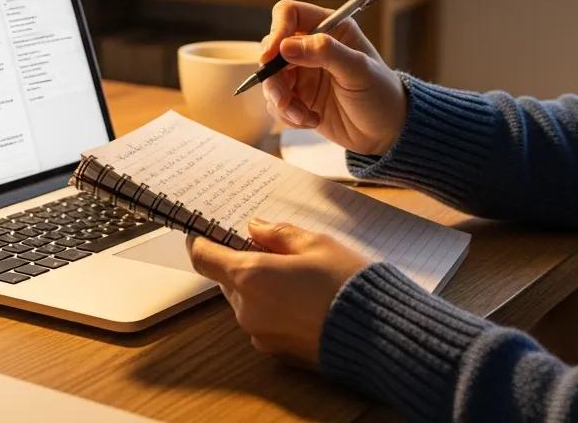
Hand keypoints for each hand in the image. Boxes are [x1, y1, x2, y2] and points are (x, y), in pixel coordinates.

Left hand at [186, 219, 369, 365]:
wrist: (375, 334)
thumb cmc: (345, 282)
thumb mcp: (315, 243)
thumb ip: (278, 233)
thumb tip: (255, 227)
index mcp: (250, 276)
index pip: (204, 256)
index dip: (202, 240)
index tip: (208, 230)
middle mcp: (246, 309)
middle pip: (227, 278)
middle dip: (243, 260)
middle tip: (272, 247)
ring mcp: (259, 334)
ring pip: (245, 300)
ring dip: (259, 284)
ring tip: (296, 273)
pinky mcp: (275, 351)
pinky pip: (262, 320)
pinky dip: (272, 306)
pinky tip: (302, 298)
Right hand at [259, 0, 407, 155]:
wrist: (387, 131)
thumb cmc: (381, 94)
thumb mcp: (359, 70)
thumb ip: (325, 53)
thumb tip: (286, 46)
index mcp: (330, 28)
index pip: (289, 14)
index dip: (277, 31)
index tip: (272, 56)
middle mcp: (311, 47)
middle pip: (272, 49)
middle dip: (274, 77)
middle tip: (285, 99)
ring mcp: (302, 72)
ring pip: (271, 79)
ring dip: (282, 101)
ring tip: (304, 116)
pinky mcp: (298, 97)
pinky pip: (276, 102)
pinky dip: (288, 115)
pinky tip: (311, 120)